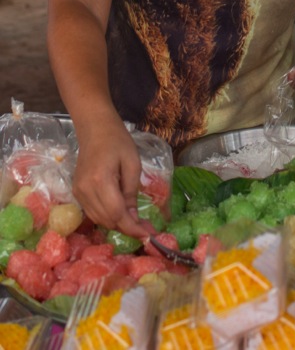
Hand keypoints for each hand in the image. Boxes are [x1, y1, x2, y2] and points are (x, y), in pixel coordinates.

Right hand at [73, 120, 145, 237]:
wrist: (95, 129)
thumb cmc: (118, 141)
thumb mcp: (133, 164)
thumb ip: (131, 192)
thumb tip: (134, 218)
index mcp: (100, 181)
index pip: (116, 213)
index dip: (132, 228)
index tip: (147, 235)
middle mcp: (85, 190)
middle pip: (107, 220)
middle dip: (127, 228)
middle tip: (146, 230)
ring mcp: (78, 192)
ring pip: (98, 220)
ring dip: (117, 224)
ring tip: (136, 224)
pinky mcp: (76, 192)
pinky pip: (92, 212)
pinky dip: (107, 217)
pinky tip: (120, 214)